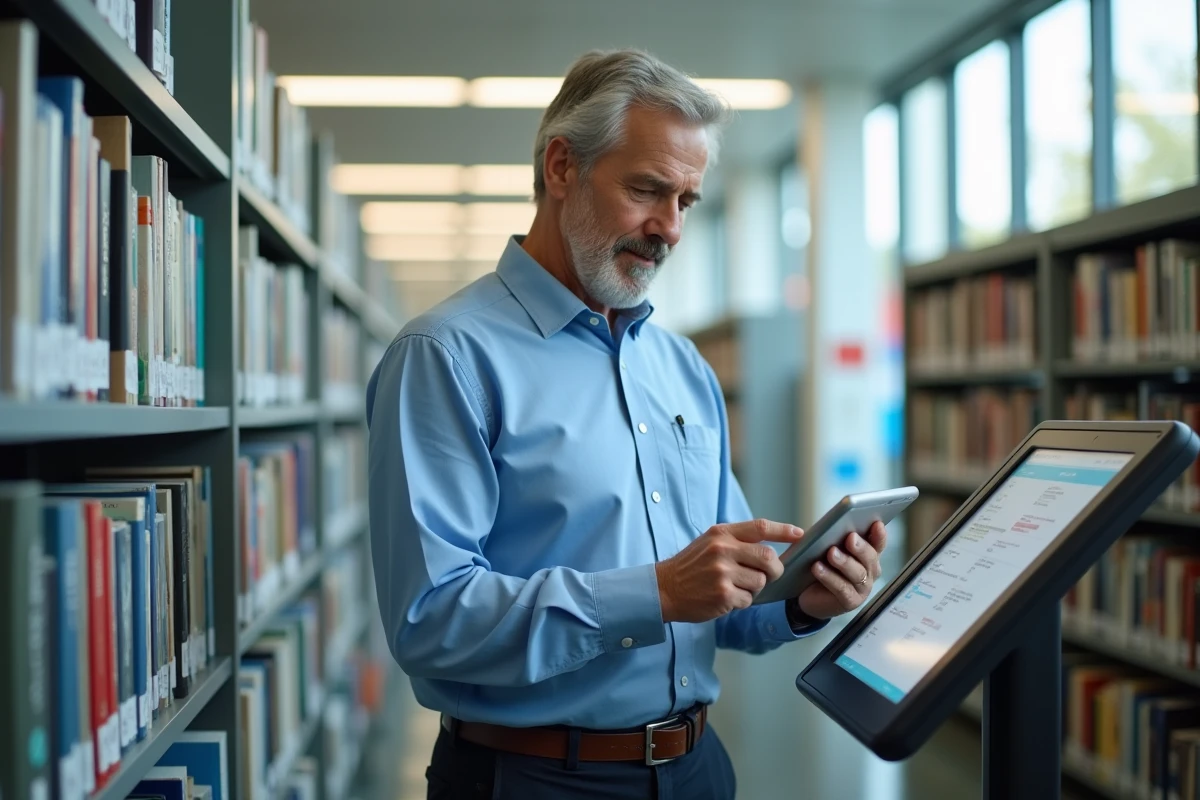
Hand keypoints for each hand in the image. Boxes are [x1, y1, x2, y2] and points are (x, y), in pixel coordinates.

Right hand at [655, 519, 802, 622]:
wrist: (664, 589)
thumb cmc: (691, 566)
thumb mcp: (710, 543)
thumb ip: (738, 541)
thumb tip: (772, 549)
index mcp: (721, 533)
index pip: (760, 527)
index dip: (783, 530)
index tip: (800, 534)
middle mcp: (722, 550)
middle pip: (769, 558)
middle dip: (775, 570)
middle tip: (769, 575)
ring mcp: (723, 572)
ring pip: (761, 581)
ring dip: (754, 588)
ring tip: (736, 586)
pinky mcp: (723, 594)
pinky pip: (748, 599)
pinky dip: (742, 601)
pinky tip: (726, 598)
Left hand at [796, 520, 886, 620]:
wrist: (807, 594)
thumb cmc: (820, 565)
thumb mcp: (822, 547)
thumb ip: (824, 536)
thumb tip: (815, 528)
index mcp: (867, 554)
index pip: (878, 542)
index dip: (879, 534)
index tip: (876, 523)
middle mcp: (869, 571)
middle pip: (870, 558)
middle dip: (861, 547)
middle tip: (850, 538)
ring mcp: (862, 588)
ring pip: (858, 573)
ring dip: (844, 562)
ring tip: (831, 553)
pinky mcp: (850, 601)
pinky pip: (842, 588)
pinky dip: (829, 577)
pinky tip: (817, 568)